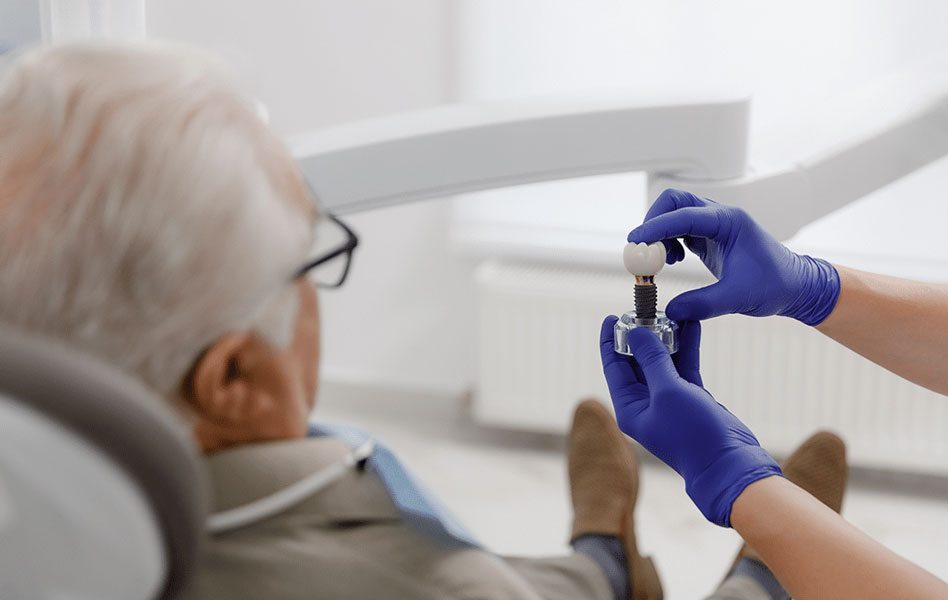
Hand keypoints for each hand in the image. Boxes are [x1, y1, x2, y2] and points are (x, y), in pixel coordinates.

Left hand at [599, 316, 781, 525]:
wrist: (730, 463)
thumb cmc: (693, 434)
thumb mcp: (668, 391)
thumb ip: (652, 360)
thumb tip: (635, 333)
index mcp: (629, 407)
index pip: (614, 367)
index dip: (610, 341)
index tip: (611, 316)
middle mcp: (646, 404)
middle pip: (637, 362)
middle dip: (641, 336)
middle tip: (646, 309)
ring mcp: (669, 401)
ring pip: (663, 362)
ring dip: (667, 338)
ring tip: (670, 312)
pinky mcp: (692, 398)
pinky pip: (684, 367)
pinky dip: (686, 347)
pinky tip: (691, 325)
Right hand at [627, 189, 839, 324]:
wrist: (795, 287)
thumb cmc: (777, 285)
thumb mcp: (738, 298)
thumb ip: (702, 304)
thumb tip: (671, 309)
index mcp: (730, 222)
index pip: (685, 214)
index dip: (657, 227)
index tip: (637, 242)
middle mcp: (720, 217)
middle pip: (674, 201)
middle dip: (654, 222)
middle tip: (644, 250)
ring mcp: (713, 226)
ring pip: (674, 213)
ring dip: (659, 233)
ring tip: (660, 262)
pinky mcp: (709, 238)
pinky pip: (678, 229)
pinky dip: (667, 242)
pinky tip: (672, 261)